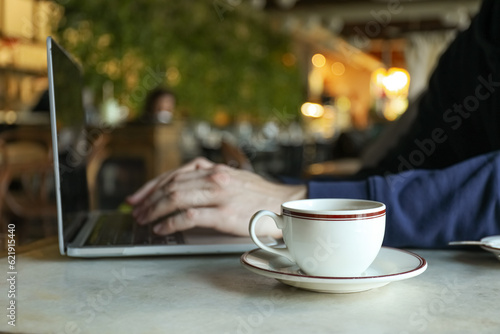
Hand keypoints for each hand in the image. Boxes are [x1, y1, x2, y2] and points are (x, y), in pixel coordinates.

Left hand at [126, 157, 306, 237]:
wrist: (284, 205)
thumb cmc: (257, 194)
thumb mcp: (231, 176)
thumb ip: (207, 177)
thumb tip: (179, 187)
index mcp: (214, 169)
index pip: (173, 174)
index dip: (151, 186)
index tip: (138, 197)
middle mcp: (214, 178)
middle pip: (171, 185)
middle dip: (148, 199)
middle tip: (136, 211)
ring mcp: (219, 195)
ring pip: (176, 197)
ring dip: (155, 209)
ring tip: (144, 220)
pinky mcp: (224, 214)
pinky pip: (189, 216)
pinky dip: (170, 222)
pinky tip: (162, 227)